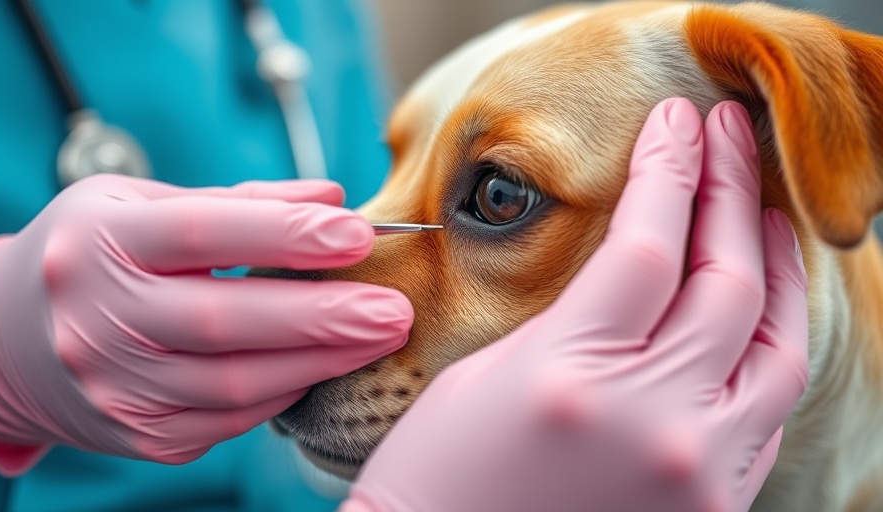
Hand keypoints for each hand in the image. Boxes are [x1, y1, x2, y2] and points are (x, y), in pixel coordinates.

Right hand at [0, 176, 411, 475]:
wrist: (9, 340)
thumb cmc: (95, 255)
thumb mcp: (144, 207)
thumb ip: (241, 204)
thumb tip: (332, 198)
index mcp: (105, 242)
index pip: (205, 233)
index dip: (287, 234)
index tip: (359, 232)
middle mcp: (101, 317)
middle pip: (225, 320)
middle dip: (322, 318)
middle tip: (394, 310)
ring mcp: (116, 384)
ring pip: (234, 383)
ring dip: (319, 362)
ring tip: (379, 339)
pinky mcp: (138, 432)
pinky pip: (227, 420)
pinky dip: (284, 392)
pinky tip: (320, 367)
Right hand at [342, 99, 808, 511]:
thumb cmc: (437, 474)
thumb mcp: (486, 371)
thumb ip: (575, 315)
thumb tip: (636, 258)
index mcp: (569, 377)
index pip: (646, 243)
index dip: (667, 170)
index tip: (675, 118)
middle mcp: (650, 426)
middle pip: (724, 283)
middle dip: (731, 192)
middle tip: (731, 137)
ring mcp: (695, 474)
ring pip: (776, 349)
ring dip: (775, 268)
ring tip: (764, 215)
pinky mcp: (714, 508)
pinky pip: (768, 414)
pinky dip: (768, 348)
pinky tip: (752, 310)